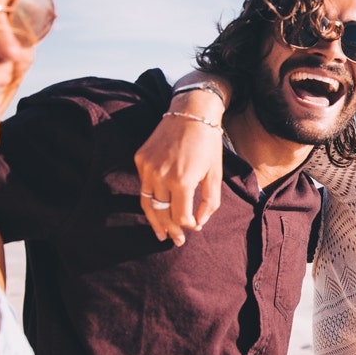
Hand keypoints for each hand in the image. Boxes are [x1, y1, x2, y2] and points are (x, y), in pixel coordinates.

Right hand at [134, 91, 225, 245]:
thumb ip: (209, 202)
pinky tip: (158, 206)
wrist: (191, 113)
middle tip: (176, 241)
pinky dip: (151, 198)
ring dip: (155, 220)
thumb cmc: (208, 145)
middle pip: (162, 213)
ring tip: (161, 234)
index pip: (180, 216)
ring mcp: (147, 166)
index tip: (193, 229)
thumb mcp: (215, 175)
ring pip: (147, 203)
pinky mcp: (140, 158)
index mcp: (182, 180)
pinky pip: (144, 185)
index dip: (188, 226)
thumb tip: (198, 224)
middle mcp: (160, 175)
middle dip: (170, 230)